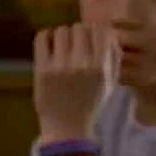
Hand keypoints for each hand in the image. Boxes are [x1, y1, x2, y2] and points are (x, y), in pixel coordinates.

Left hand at [33, 23, 118, 143]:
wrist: (66, 128)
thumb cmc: (90, 105)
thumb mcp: (110, 83)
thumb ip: (113, 58)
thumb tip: (110, 33)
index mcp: (100, 68)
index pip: (100, 30)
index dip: (95, 30)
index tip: (90, 37)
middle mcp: (81, 65)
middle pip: (79, 27)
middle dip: (78, 33)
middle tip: (74, 44)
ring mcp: (60, 67)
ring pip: (61, 31)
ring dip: (62, 36)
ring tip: (62, 47)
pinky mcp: (42, 69)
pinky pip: (42, 38)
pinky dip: (46, 37)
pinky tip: (49, 46)